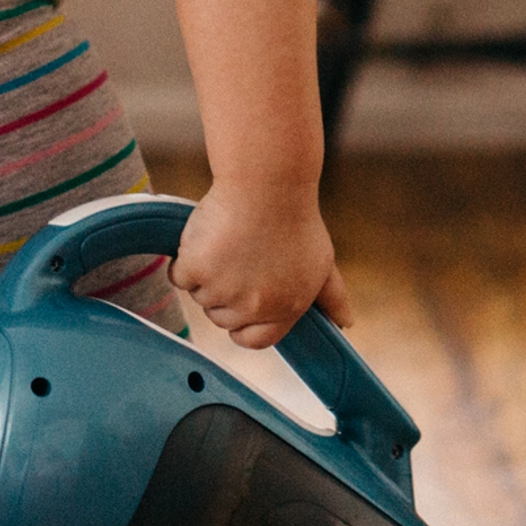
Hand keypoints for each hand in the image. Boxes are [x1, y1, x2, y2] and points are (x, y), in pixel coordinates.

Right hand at [171, 183, 352, 351]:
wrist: (268, 185)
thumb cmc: (295, 219)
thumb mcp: (323, 263)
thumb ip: (332, 297)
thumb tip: (345, 322)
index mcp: (285, 309)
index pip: (254, 340)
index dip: (244, 324)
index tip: (241, 301)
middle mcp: (254, 306)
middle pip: (222, 318)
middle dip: (225, 293)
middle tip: (237, 258)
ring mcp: (223, 290)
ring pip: (200, 297)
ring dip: (206, 274)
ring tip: (227, 242)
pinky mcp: (197, 269)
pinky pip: (179, 277)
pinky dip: (186, 259)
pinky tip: (207, 238)